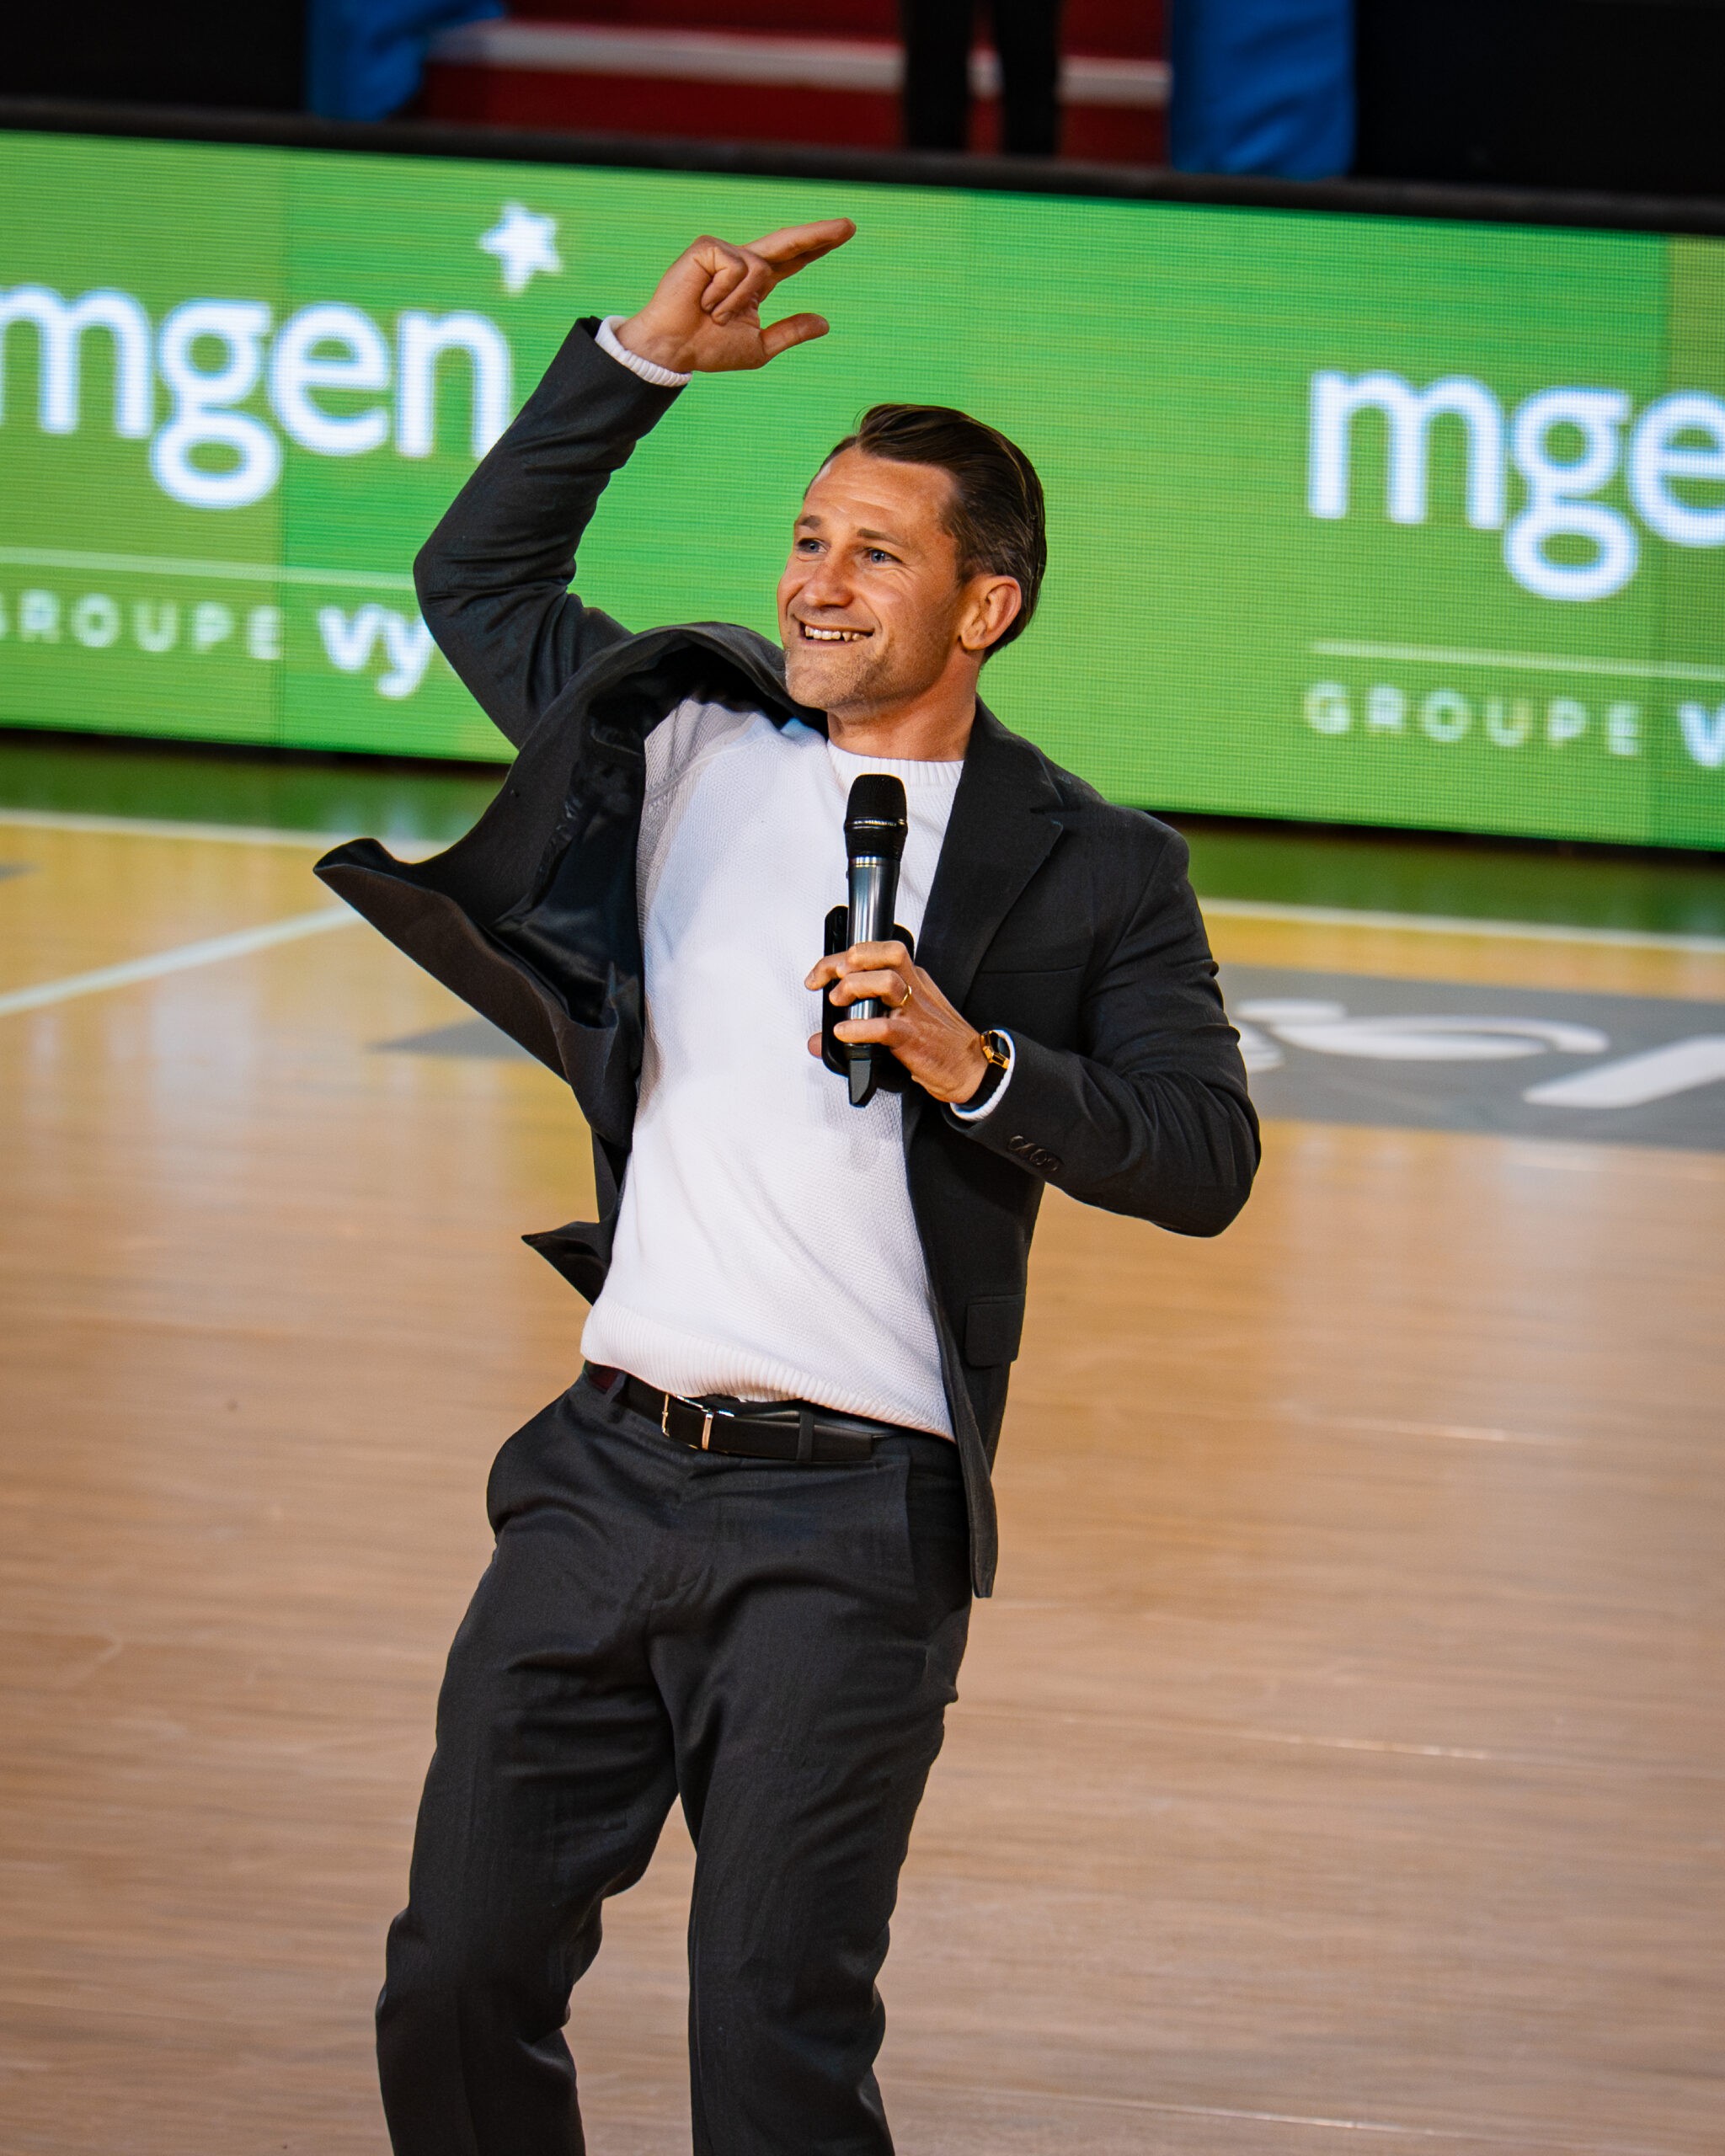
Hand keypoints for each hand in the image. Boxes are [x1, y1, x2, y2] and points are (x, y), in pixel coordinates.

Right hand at [615, 219, 855, 375]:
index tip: (843, 233)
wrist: (674, 349)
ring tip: (714, 315)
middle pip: (788, 243)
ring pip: (760, 269)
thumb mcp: (760, 347)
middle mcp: (743, 263)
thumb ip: (790, 332)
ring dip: (738, 303)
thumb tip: (825, 323)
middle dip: (819, 234)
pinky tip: (704, 301)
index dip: (817, 248)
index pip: (793, 261)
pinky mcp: (708, 247)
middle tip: (850, 226)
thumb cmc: (709, 349)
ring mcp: (725, 252)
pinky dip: (724, 293)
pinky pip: (737, 268)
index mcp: (756, 284)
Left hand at [804, 940, 990, 1104]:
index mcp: (912, 979)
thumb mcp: (900, 1023)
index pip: (877, 952)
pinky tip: (844, 1033)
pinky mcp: (914, 1038)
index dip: (842, 957)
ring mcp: (915, 1012)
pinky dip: (859, 1029)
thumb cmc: (939, 1043)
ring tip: (838, 1003)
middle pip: (884, 956)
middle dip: (847, 962)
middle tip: (826, 982)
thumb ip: (857, 1025)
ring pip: (887, 981)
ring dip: (855, 987)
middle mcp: (914, 988)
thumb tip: (819, 1040)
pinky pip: (885, 1027)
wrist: (971, 1069)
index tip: (819, 975)